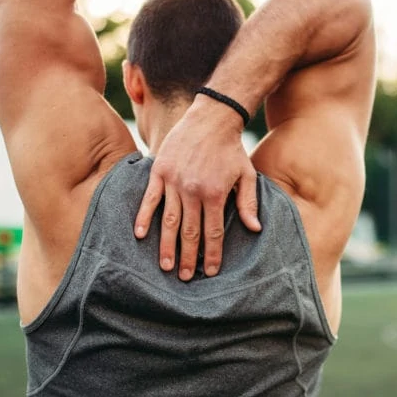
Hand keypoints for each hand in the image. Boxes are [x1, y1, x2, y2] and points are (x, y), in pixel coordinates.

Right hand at [134, 98, 259, 279]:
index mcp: (216, 194)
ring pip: (170, 221)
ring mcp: (174, 181)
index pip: (214, 232)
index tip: (211, 271)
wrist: (212, 117)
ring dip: (167, 246)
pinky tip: (140, 235)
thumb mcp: (247, 175)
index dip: (213, 254)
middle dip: (189, 258)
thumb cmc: (232, 149)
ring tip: (166, 266)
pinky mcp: (159, 171)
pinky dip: (144, 217)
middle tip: (186, 278)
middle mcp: (193, 190)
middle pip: (190, 232)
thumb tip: (255, 229)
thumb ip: (249, 203)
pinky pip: (150, 199)